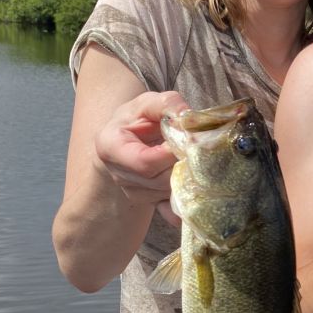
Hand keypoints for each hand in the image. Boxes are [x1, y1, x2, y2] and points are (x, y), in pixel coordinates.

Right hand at [94, 91, 188, 216]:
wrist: (127, 141)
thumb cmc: (137, 119)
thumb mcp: (148, 104)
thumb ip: (168, 104)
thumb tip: (188, 117)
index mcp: (111, 147)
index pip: (146, 162)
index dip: (172, 154)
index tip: (189, 141)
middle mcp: (119, 175)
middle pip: (161, 179)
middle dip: (184, 166)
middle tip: (201, 151)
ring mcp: (134, 192)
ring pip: (170, 192)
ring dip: (189, 178)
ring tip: (197, 160)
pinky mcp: (149, 202)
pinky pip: (172, 209)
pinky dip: (188, 200)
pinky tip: (197, 188)